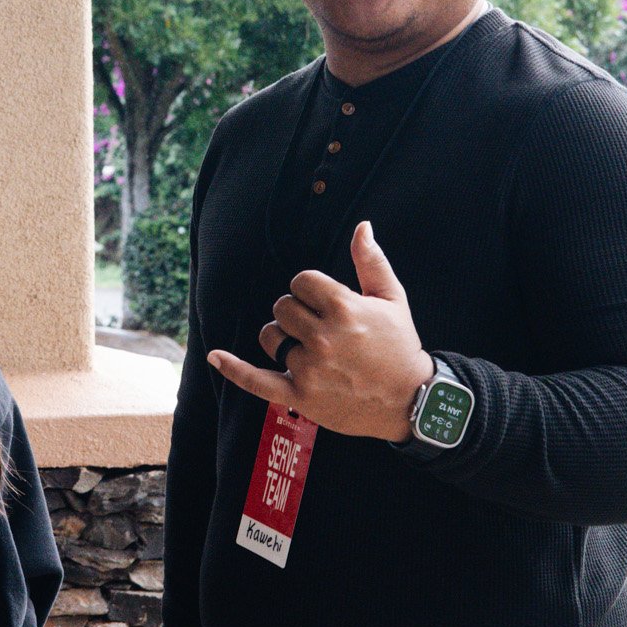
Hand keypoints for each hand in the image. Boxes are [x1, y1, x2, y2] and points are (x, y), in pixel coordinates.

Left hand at [208, 221, 433, 443]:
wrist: (411, 400)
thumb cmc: (400, 345)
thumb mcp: (392, 298)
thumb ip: (371, 261)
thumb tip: (362, 225)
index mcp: (344, 308)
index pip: (301, 282)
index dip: (311, 290)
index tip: (325, 303)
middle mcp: (323, 337)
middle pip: (282, 307)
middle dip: (297, 312)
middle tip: (321, 327)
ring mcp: (309, 369)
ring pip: (271, 337)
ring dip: (281, 337)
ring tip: (306, 347)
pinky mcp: (300, 397)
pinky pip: (256, 381)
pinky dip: (233, 369)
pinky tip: (215, 356)